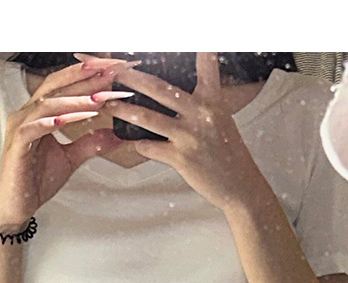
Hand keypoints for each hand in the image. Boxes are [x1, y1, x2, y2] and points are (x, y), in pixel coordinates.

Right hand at [0, 55, 133, 228]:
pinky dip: (54, 120)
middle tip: (110, 72)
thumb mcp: (70, 159)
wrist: (16, 207)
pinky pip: (36, 127)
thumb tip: (113, 134)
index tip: (112, 71)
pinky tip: (70, 118)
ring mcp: (20, 126)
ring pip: (48, 104)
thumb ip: (89, 144)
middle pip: (56, 86)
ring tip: (99, 97)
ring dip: (75, 99)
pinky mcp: (17, 144)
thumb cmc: (36, 181)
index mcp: (38, 112)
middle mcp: (27, 113)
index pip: (64, 86)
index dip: (87, 76)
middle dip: (84, 77)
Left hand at [107, 53, 268, 213]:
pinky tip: (135, 142)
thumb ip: (198, 102)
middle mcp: (200, 113)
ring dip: (124, 111)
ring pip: (147, 118)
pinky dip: (140, 145)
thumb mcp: (219, 118)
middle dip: (133, 77)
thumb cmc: (227, 150)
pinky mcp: (181, 158)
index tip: (192, 34)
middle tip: (115, 70)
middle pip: (159, 88)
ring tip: (108, 104)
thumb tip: (170, 92)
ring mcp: (189, 136)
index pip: (205, 64)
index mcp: (212, 99)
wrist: (238, 185)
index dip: (199, 47)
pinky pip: (150, 148)